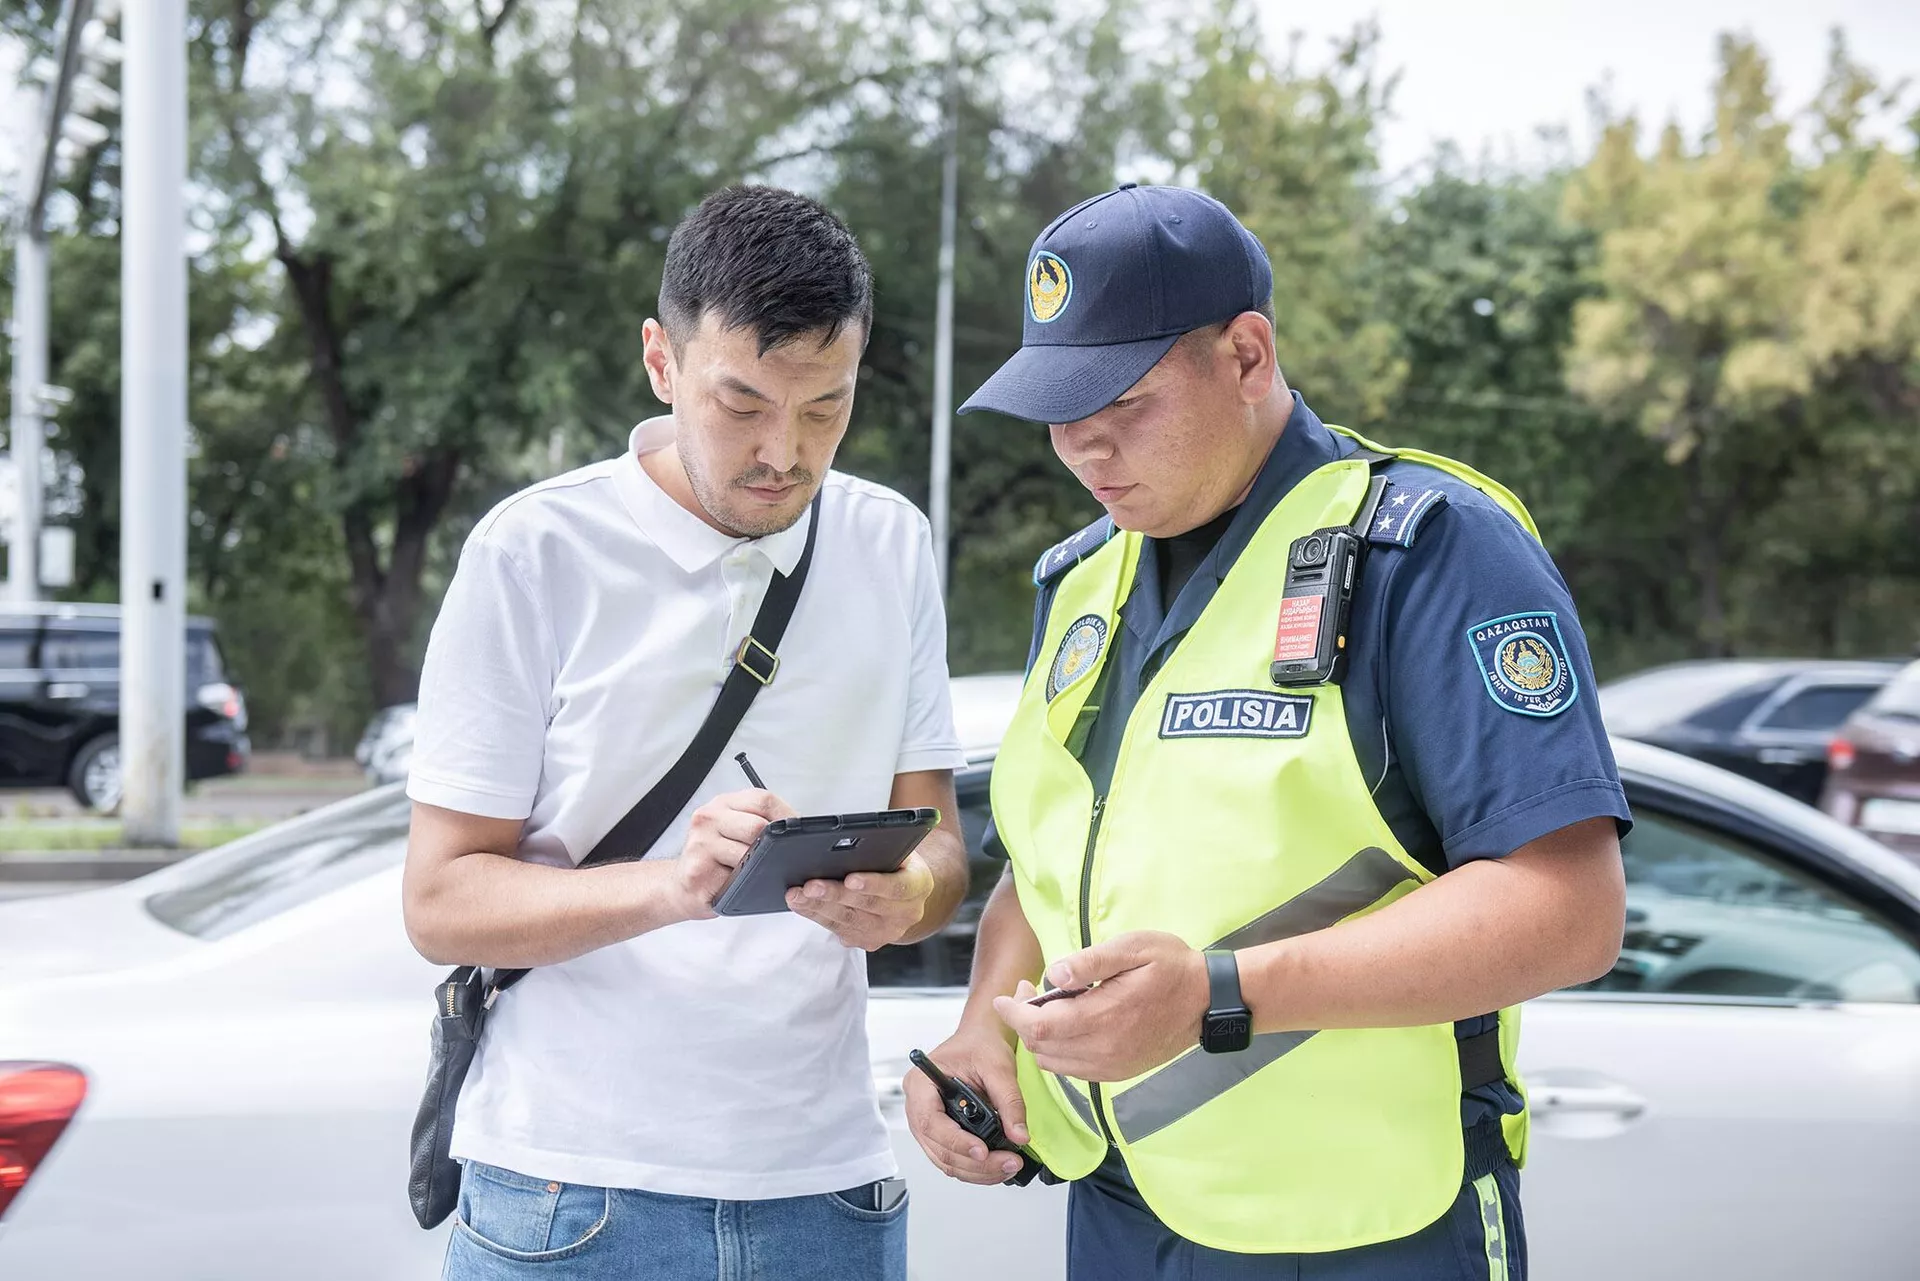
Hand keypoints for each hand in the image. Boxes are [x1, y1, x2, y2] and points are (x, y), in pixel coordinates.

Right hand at [672, 788, 795, 921]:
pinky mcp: (697, 871)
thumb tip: (798, 826)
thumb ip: (761, 821)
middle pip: (758, 826)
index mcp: (722, 804)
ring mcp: (700, 843)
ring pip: (748, 854)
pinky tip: (735, 882)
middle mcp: (708, 818)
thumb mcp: (735, 831)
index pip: (763, 799)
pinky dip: (743, 883)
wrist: (681, 886)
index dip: (786, 816)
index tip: (797, 830)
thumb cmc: (713, 859)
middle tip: (776, 857)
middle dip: (773, 845)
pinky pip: (736, 877)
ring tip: (749, 871)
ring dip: (757, 867)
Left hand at [786, 850, 935, 950]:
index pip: (897, 887)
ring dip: (819, 907)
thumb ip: (878, 842)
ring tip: (796, 895)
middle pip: (867, 906)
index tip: (849, 878)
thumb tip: (842, 835)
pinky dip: (817, 915)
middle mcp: (907, 913)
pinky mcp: (868, 941)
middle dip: (835, 895)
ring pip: (849, 920)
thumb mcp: (897, 846)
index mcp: (919, 885)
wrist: (906, 892)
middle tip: (810, 885)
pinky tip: (801, 904)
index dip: (872, 884)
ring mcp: (887, 932)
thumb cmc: (896, 863)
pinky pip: (839, 929)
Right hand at [904, 1027, 1030, 1185]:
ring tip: (1008, 1165)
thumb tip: (1018, 1134)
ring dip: (978, 1171)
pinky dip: (976, 1168)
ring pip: (946, 1161)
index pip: (931, 1122)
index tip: (983, 1150)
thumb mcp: (998, 1067)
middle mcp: (917, 1107)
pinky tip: (998, 1166)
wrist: (980, 1040)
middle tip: (1008, 1162)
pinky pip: (954, 1159)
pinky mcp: (942, 1134)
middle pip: (939, 1148)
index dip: (956, 1142)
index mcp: (920, 1084)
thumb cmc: (979, 1045)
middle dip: (976, 1163)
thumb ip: (1009, 1101)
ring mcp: (927, 1124)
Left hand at [992, 931, 1209, 1081]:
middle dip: (1024, 1020)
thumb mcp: (1133, 948)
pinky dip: (1059, 1051)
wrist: (1210, 1000)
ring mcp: (1113, 1065)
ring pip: (1054, 1062)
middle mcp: (1105, 1049)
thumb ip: (1090, 961)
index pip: (1040, 1026)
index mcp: (1104, 1016)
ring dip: (1041, 1037)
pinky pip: (1074, 1069)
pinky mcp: (1119, 1071)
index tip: (1002, 997)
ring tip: (1046, 1006)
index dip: (1013, 1013)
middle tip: (1026, 991)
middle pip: (1042, 1046)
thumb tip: (1053, 974)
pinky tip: (1067, 1025)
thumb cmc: (1172, 966)